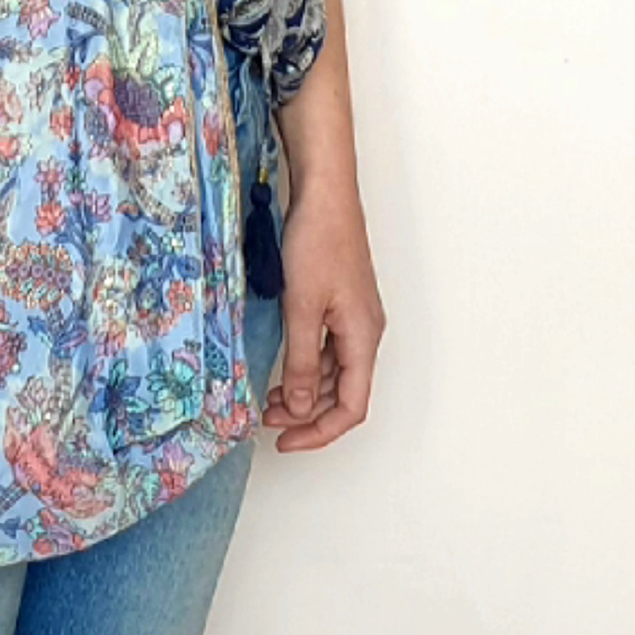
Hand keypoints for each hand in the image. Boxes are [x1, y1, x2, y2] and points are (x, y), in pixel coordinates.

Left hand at [258, 175, 385, 451]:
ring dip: (306, 391)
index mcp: (363, 338)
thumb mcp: (303, 307)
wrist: (325, 194)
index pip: (352, 407)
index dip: (320, 432)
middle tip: (269, 419)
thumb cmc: (319, 242)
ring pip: (336, 372)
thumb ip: (303, 362)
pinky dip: (307, 365)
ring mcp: (354, 316)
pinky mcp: (342, 301)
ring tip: (270, 397)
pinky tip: (284, 364)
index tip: (287, 441)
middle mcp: (365, 332)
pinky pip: (329, 348)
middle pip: (345, 394)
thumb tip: (303, 408)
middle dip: (309, 414)